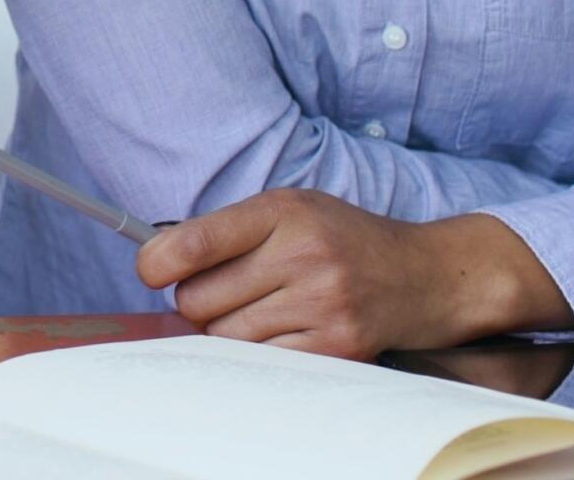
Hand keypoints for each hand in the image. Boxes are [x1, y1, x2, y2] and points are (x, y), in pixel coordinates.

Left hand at [134, 189, 573, 359]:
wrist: (423, 276)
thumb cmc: (341, 239)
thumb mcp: (290, 209)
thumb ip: (228, 230)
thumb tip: (154, 261)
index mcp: (283, 210)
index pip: (193, 242)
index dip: (155, 262)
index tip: (150, 270)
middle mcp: (303, 254)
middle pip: (198, 302)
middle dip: (199, 302)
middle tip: (228, 292)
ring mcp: (322, 303)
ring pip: (223, 338)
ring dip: (227, 332)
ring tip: (262, 310)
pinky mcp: (337, 347)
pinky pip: (260, 363)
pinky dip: (258, 354)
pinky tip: (282, 333)